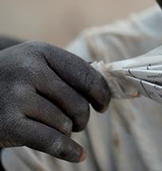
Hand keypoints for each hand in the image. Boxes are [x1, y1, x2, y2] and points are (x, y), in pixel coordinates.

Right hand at [0, 41, 110, 162]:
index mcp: (41, 52)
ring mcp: (16, 96)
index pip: (86, 74)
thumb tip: (106, 88)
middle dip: (82, 118)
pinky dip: (67, 150)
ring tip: (52, 127)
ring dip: (65, 131)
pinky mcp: (7, 124)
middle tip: (76, 122)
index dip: (101, 93)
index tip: (103, 105)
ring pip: (64, 123)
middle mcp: (28, 70)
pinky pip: (50, 140)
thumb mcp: (34, 63)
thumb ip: (66, 72)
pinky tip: (77, 154)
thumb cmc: (11, 79)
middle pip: (78, 103)